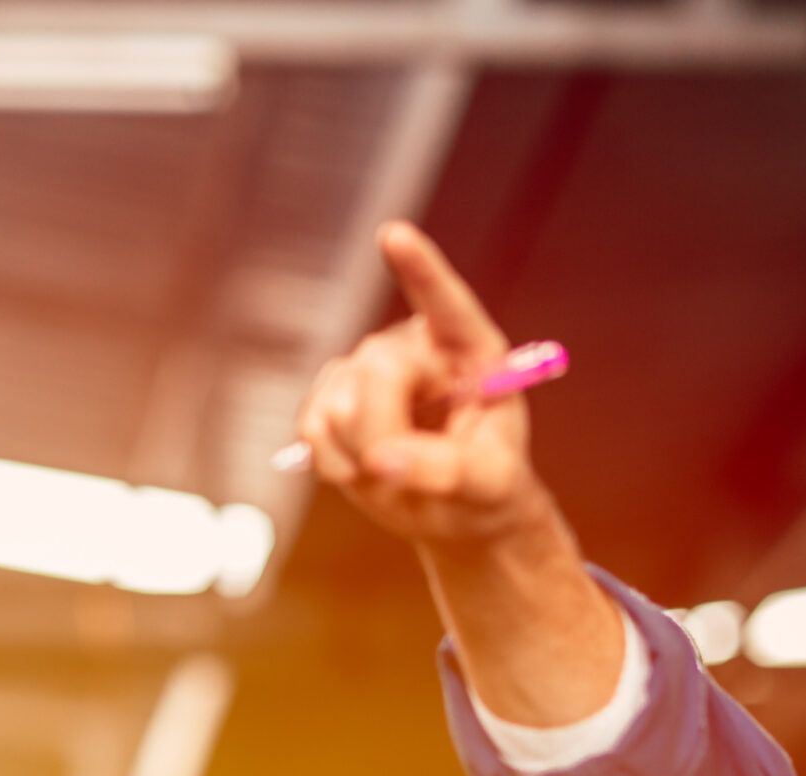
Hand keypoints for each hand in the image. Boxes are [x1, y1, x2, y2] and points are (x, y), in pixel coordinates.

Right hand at [291, 221, 560, 558]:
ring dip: (364, 453)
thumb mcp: (491, 483)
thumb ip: (446, 469)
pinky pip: (314, 427)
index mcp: (470, 353)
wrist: (456, 510)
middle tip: (416, 473)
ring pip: (339, 404)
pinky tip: (368, 469)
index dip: (420, 270)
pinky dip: (338, 463)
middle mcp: (414, 349)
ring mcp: (366, 369)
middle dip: (388, 430)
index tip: (395, 235)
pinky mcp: (329, 398)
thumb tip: (380, 460)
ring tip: (400, 469)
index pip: (446, 305)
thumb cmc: (489, 485)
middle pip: (378, 370)